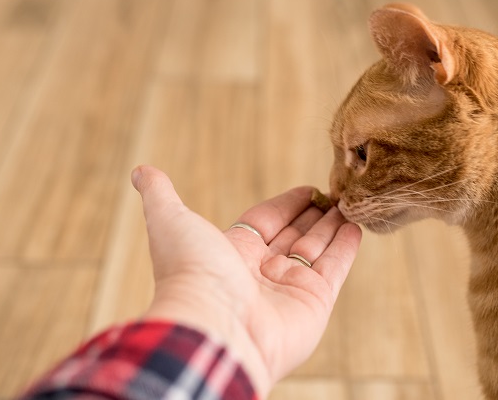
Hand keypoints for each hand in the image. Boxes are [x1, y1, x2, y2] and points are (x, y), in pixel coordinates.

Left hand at [132, 166, 361, 396]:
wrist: (213, 326)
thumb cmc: (190, 273)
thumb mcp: (170, 221)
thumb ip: (160, 195)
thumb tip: (141, 171)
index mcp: (231, 253)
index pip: (266, 220)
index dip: (287, 203)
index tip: (308, 187)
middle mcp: (260, 272)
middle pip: (293, 234)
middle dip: (313, 214)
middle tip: (334, 193)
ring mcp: (289, 288)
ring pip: (316, 249)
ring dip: (332, 225)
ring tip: (350, 202)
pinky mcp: (315, 302)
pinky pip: (334, 268)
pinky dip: (346, 247)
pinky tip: (355, 225)